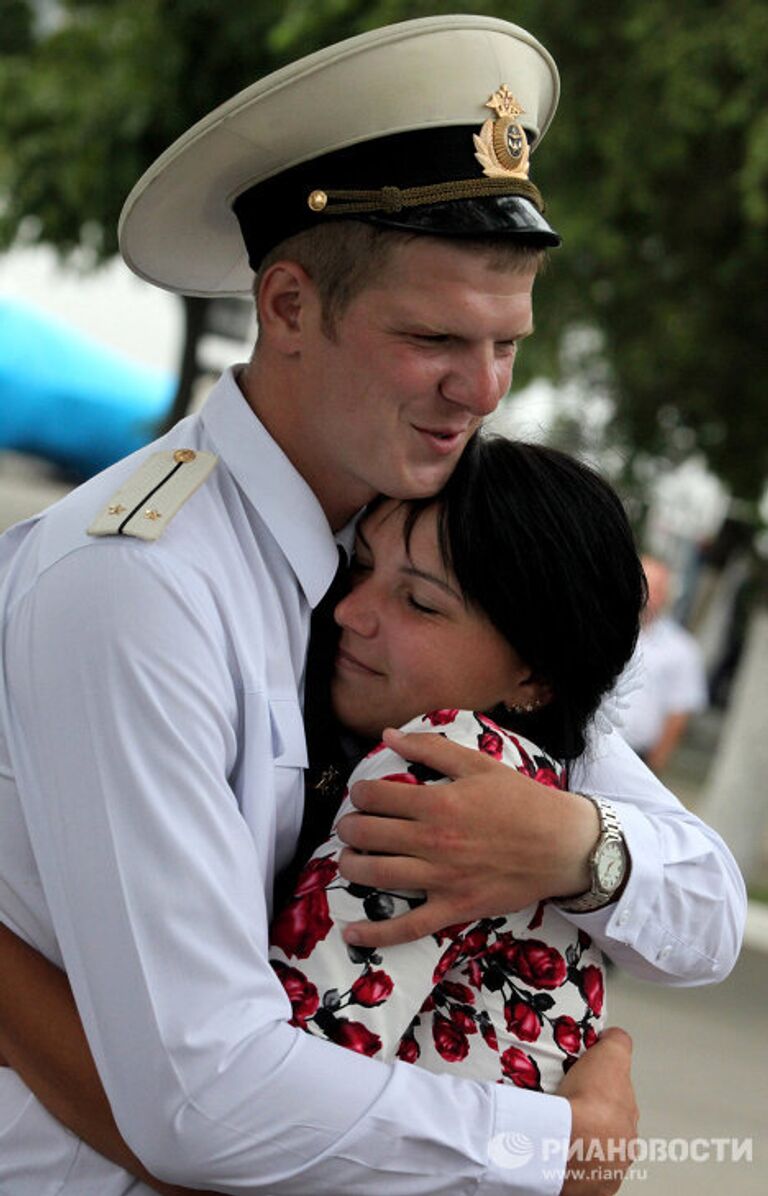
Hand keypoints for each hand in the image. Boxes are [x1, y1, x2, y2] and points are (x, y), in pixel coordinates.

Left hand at [336, 728, 598, 947]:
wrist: (563, 845)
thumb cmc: (522, 801)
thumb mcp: (478, 764)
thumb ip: (430, 748)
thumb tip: (388, 735)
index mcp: (437, 803)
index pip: (376, 797)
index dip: (360, 794)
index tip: (361, 795)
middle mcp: (433, 842)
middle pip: (368, 835)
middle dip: (350, 828)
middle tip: (350, 825)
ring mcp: (442, 879)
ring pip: (378, 875)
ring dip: (351, 866)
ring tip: (348, 859)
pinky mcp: (455, 908)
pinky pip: (409, 926)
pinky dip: (377, 933)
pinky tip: (352, 933)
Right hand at [557, 1027, 637, 1195]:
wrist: (569, 1139)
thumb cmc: (590, 1101)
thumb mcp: (611, 1053)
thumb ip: (617, 1042)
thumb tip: (616, 1036)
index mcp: (630, 1119)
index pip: (619, 1102)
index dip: (602, 1089)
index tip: (586, 1085)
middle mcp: (622, 1146)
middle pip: (605, 1125)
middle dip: (590, 1114)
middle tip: (567, 1103)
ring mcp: (603, 1167)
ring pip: (590, 1147)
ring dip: (578, 1136)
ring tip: (558, 1124)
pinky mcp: (582, 1183)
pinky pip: (573, 1168)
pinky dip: (565, 1156)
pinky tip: (554, 1143)